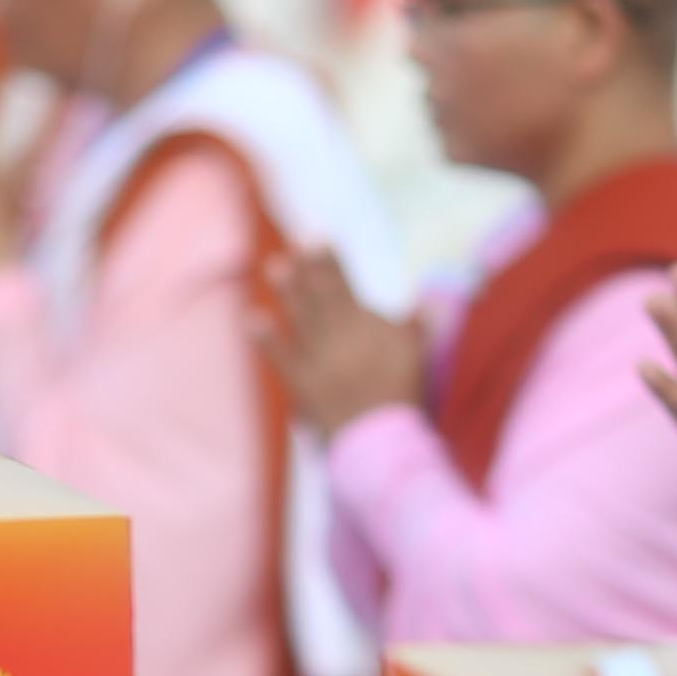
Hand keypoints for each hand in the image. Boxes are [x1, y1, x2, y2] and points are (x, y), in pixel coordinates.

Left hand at [256, 242, 424, 437]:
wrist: (381, 435)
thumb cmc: (403, 395)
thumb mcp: (416, 355)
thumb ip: (414, 325)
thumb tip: (423, 301)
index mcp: (365, 327)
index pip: (345, 287)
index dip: (330, 262)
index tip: (318, 240)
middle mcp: (339, 336)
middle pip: (322, 296)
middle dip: (308, 269)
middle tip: (295, 245)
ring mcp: (318, 358)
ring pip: (302, 318)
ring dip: (289, 292)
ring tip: (276, 267)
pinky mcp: (302, 383)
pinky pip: (282, 357)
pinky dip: (267, 338)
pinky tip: (253, 318)